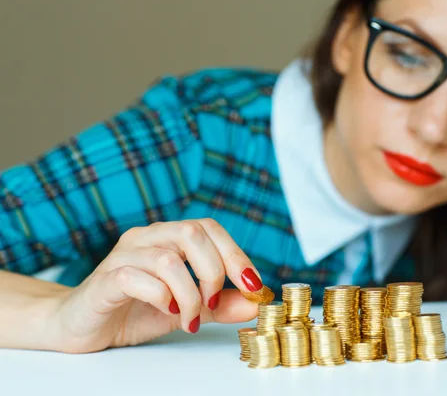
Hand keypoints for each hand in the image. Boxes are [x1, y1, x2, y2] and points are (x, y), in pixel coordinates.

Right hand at [50, 219, 262, 352]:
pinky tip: (165, 312)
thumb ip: (220, 304)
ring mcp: (123, 255)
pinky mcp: (105, 280)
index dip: (235, 253)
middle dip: (213, 271)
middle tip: (213, 302)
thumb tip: (256, 303)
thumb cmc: (134, 311)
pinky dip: (159, 296)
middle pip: (192, 232)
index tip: (252, 285)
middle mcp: (146, 238)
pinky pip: (136, 277)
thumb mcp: (188, 308)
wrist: (82, 326)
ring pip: (167, 258)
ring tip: (189, 318)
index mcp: (167, 237)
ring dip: (188, 293)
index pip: (209, 227)